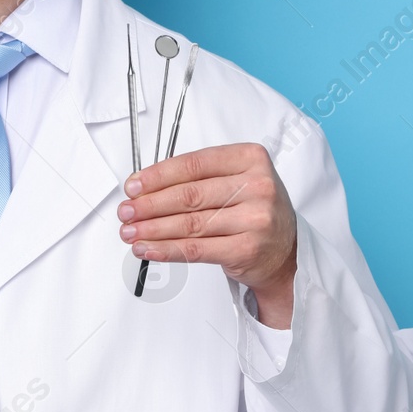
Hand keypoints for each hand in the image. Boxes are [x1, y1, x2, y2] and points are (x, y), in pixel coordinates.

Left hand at [117, 143, 297, 326]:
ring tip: (130, 232)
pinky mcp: (247, 249)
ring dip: (152, 229)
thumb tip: (145, 186)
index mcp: (251, 159)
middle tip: (125, 211)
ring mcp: (255, 219)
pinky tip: (148, 249)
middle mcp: (257, 186)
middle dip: (149, 204)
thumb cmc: (254, 211)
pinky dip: (167, 250)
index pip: (194, 164)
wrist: (287, 252)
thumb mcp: (238, 180)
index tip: (133, 186)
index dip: (158, 176)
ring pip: (189, 224)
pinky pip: (197, 250)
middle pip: (189, 195)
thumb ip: (200, 177)